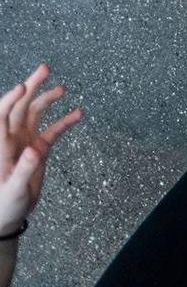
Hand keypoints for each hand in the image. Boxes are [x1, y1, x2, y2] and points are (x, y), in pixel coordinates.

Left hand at [0, 65, 82, 235]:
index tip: (23, 86)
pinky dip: (65, 122)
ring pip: (35, 113)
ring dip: (47, 98)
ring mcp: (25, 142)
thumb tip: (35, 149)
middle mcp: (12, 138)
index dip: (10, 99)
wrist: (6, 217)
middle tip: (45, 68)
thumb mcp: (12, 191)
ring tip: (62, 88)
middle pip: (20, 106)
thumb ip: (23, 170)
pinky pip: (53, 131)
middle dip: (32, 86)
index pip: (2, 115)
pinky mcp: (38, 149)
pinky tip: (79, 114)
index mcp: (1, 146)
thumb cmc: (3, 205)